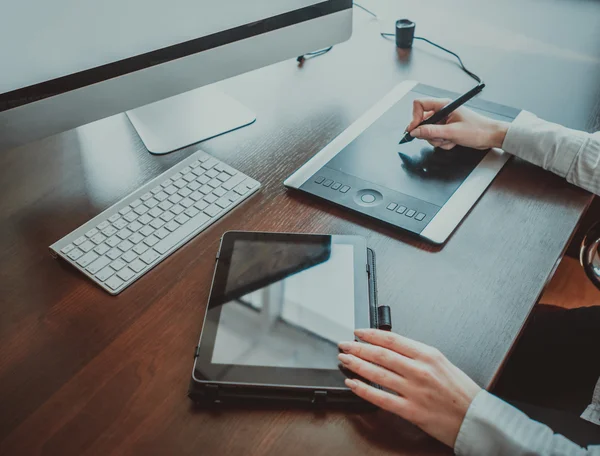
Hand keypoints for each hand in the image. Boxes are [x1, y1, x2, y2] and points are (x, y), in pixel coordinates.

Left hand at [338, 329, 480, 448]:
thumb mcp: (442, 363)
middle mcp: (420, 370)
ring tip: (345, 359)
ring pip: (378, 373)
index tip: (358, 332)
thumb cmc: (462, 392)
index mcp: (428, 355)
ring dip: (357, 365)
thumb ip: (417, 355)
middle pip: (381, 354)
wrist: (476, 419)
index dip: (371, 334)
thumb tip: (392, 348)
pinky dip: (364, 390)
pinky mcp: (411, 411)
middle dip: (358, 348)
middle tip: (344, 344)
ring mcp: (414, 391)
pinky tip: (353, 384)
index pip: (392, 339)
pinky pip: (381, 398)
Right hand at [406, 98, 509, 149]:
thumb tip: (415, 132)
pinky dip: (443, 142)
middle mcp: (443, 111)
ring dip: (437, 140)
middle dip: (429, 133)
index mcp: (444, 105)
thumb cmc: (478, 129)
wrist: (490, 136)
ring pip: (429, 132)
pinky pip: (436, 137)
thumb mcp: (452, 132)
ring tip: (449, 140)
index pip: (420, 105)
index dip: (414, 117)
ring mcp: (444, 121)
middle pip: (423, 121)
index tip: (414, 130)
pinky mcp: (447, 129)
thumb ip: (431, 131)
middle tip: (439, 138)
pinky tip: (453, 142)